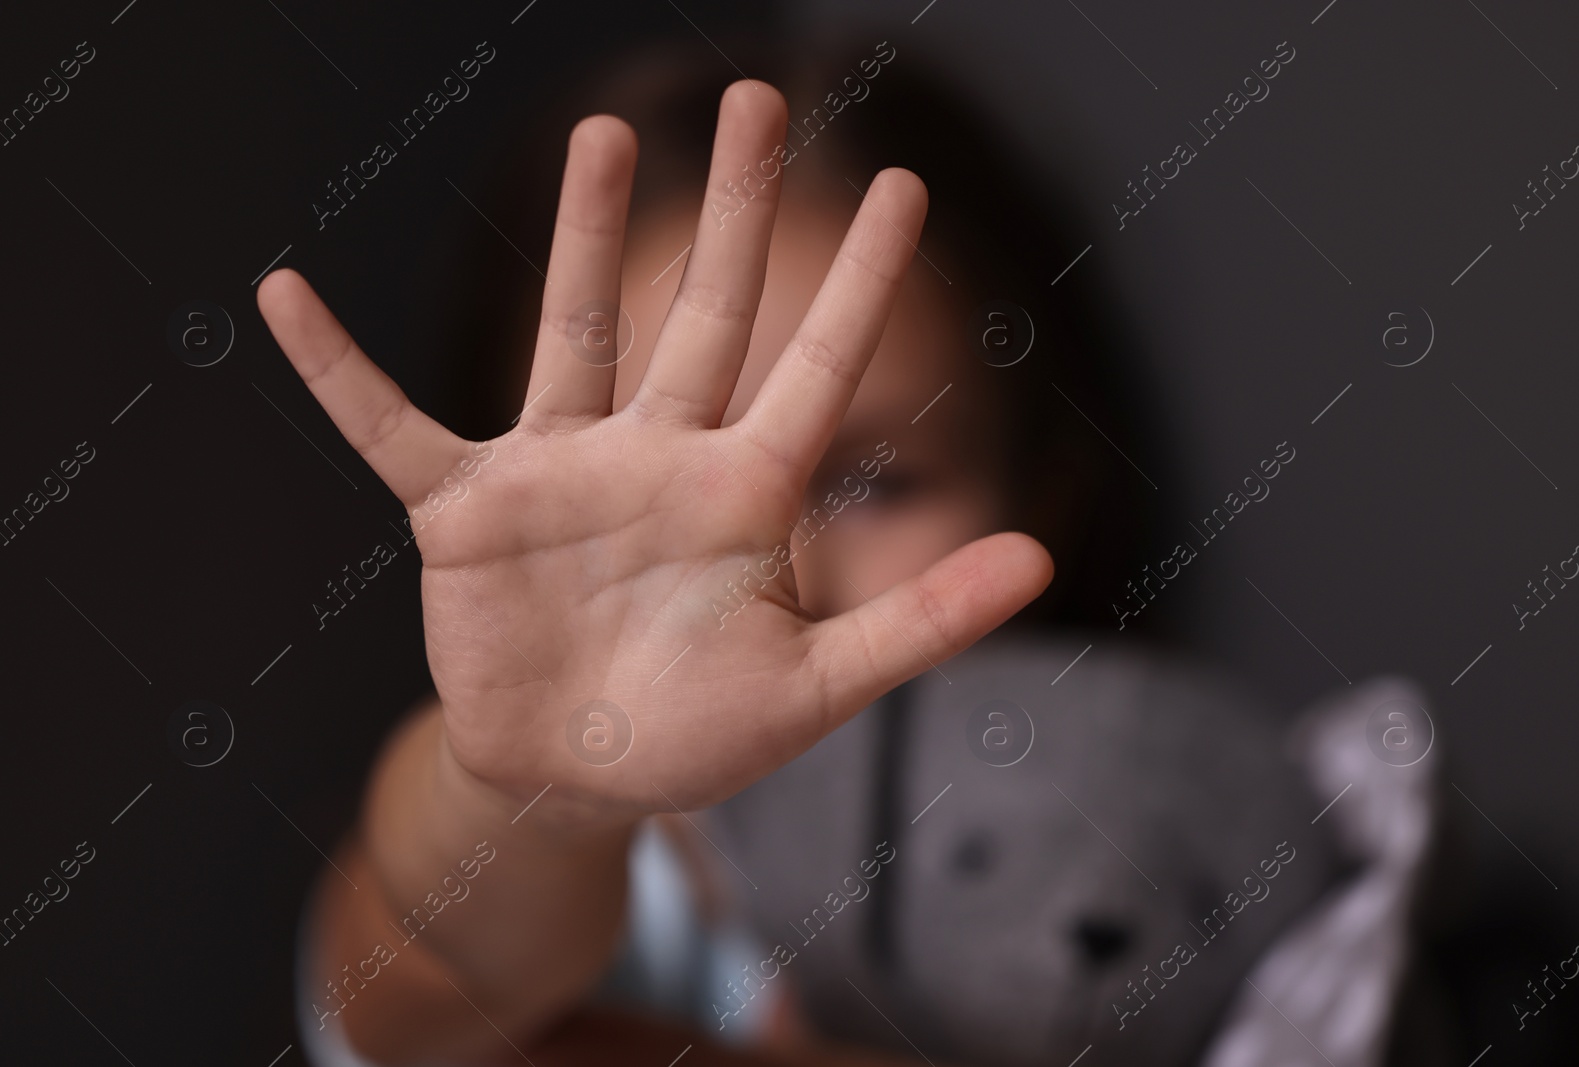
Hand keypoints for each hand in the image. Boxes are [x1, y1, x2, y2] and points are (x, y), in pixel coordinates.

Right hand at [257, 81, 1050, 821]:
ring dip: (579, 237)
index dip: (858, 277)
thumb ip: (919, 622)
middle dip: (733, 208)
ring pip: (571, 331)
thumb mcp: (817, 687)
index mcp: (743, 496)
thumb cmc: (698, 735)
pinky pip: (390, 426)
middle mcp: (656, 458)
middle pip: (701, 310)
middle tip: (760, 97)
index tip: (899, 183)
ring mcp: (558, 475)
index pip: (816, 365)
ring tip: (602, 136)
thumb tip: (1044, 559)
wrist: (577, 779)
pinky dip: (339, 371)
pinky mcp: (466, 511)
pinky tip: (285, 295)